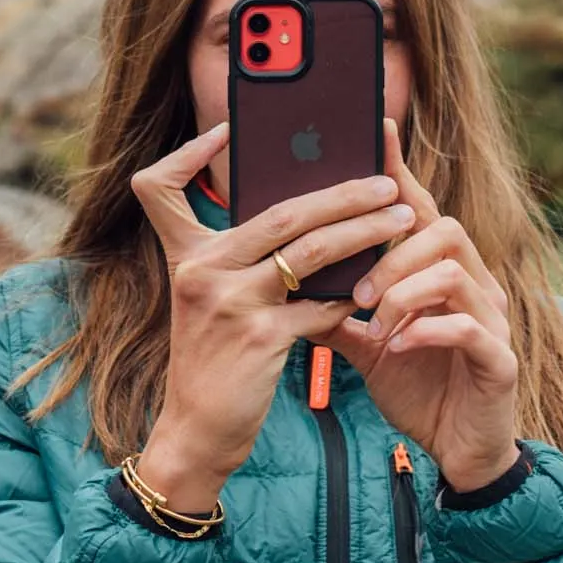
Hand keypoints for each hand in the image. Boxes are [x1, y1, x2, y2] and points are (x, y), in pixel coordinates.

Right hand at [131, 122, 411, 510]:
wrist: (198, 431)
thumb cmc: (214, 363)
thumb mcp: (211, 303)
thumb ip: (243, 260)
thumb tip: (312, 217)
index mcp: (185, 256)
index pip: (160, 187)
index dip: (187, 154)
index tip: (225, 132)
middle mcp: (201, 271)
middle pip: (282, 212)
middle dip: (342, 192)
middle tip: (385, 181)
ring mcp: (229, 303)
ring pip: (312, 252)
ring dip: (366, 232)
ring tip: (403, 218)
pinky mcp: (259, 338)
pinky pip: (320, 306)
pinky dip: (353, 299)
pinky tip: (381, 291)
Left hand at [327, 120, 520, 492]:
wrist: (461, 451)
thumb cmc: (420, 389)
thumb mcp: (369, 348)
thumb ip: (339, 313)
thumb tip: (289, 284)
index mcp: (441, 275)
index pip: (421, 209)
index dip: (399, 169)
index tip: (375, 129)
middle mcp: (474, 285)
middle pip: (440, 231)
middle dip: (391, 253)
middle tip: (356, 291)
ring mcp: (492, 320)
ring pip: (452, 272)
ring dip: (403, 291)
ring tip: (373, 322)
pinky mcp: (499, 359)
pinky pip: (467, 326)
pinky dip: (426, 329)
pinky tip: (399, 345)